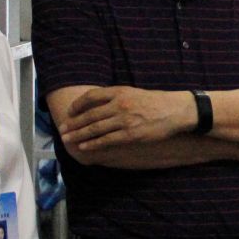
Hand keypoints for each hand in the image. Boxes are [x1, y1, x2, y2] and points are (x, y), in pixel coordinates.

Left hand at [60, 85, 191, 151]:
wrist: (176, 110)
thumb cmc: (156, 102)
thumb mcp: (134, 93)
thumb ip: (116, 97)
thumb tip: (98, 104)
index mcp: (119, 91)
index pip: (91, 97)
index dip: (78, 105)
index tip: (70, 112)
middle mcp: (119, 104)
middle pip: (90, 114)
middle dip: (73, 123)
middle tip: (62, 130)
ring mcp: (124, 120)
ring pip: (95, 128)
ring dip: (79, 135)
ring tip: (68, 140)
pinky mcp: (131, 134)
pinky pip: (107, 140)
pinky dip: (93, 144)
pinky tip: (84, 147)